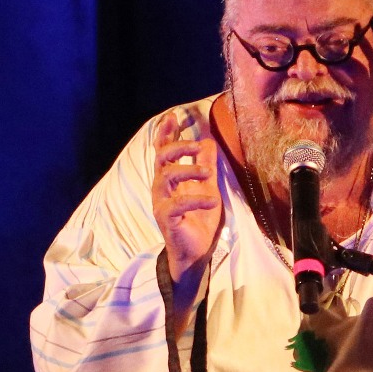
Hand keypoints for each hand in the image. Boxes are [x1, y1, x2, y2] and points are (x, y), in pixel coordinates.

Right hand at [151, 112, 221, 283]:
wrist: (195, 253)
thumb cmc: (198, 221)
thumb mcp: (207, 189)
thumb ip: (206, 167)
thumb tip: (209, 141)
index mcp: (171, 180)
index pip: (164, 152)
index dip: (166, 134)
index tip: (173, 117)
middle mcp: (162, 189)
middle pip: (161, 158)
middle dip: (178, 146)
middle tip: (198, 145)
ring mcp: (162, 203)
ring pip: (166, 177)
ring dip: (188, 170)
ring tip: (207, 173)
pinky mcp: (167, 219)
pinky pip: (177, 204)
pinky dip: (196, 199)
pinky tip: (211, 201)